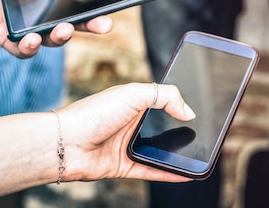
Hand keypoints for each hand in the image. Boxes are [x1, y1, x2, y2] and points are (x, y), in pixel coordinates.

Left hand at [0, 0, 113, 57]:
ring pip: (52, 39)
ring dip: (61, 38)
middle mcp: (47, 9)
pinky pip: (22, 49)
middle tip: (103, 25)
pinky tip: (32, 39)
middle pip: (76, 23)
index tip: (112, 6)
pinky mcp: (7, 36)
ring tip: (63, 30)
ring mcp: (29, 24)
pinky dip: (29, 48)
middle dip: (92, 26)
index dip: (99, 5)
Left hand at [59, 82, 195, 181]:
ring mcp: (128, 146)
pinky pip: (152, 170)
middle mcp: (132, 123)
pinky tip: (186, 174)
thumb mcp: (133, 94)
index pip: (163, 101)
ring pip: (160, 151)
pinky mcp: (125, 166)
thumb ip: (165, 96)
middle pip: (164, 128)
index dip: (179, 105)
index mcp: (133, 102)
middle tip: (204, 134)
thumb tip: (189, 112)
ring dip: (178, 154)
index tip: (200, 109)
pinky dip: (169, 173)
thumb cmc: (92, 113)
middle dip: (182, 131)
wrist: (64, 144)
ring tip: (199, 155)